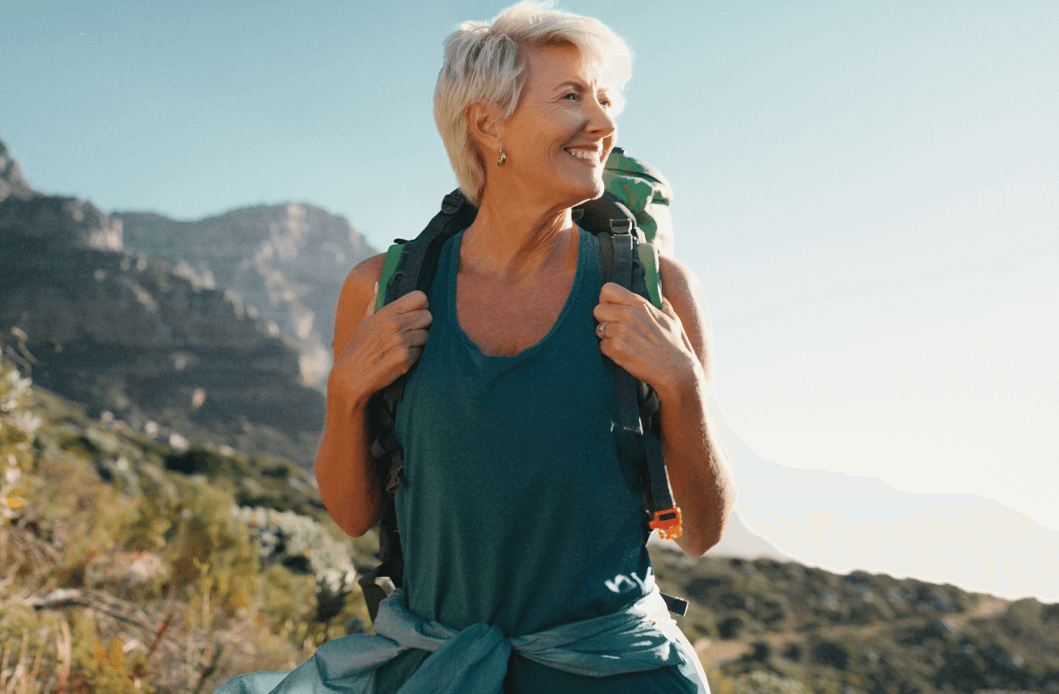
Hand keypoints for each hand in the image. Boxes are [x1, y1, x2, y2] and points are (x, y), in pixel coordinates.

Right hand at [329, 288, 431, 405]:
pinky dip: (413, 358)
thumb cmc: (358, 349)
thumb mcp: (364, 322)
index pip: (420, 297)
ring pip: (426, 336)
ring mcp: (400, 342)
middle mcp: (394, 324)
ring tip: (402, 348)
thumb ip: (375, 303)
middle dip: (422, 325)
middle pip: (428, 317)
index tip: (416, 313)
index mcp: (386, 312)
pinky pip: (421, 353)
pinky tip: (400, 360)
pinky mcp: (404, 359)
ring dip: (418, 343)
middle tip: (410, 333)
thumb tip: (379, 285)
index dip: (422, 306)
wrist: (351, 376)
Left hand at [592, 282, 699, 395]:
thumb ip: (662, 305)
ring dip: (607, 337)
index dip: (605, 299)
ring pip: (599, 329)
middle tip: (615, 328)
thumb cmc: (675, 345)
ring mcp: (621, 332)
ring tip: (623, 343)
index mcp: (640, 304)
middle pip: (598, 310)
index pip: (607, 290)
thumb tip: (659, 297)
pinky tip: (624, 353)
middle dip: (604, 319)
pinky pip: (602, 346)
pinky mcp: (616, 349)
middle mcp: (628, 315)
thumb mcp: (672, 319)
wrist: (676, 370)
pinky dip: (610, 351)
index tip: (610, 307)